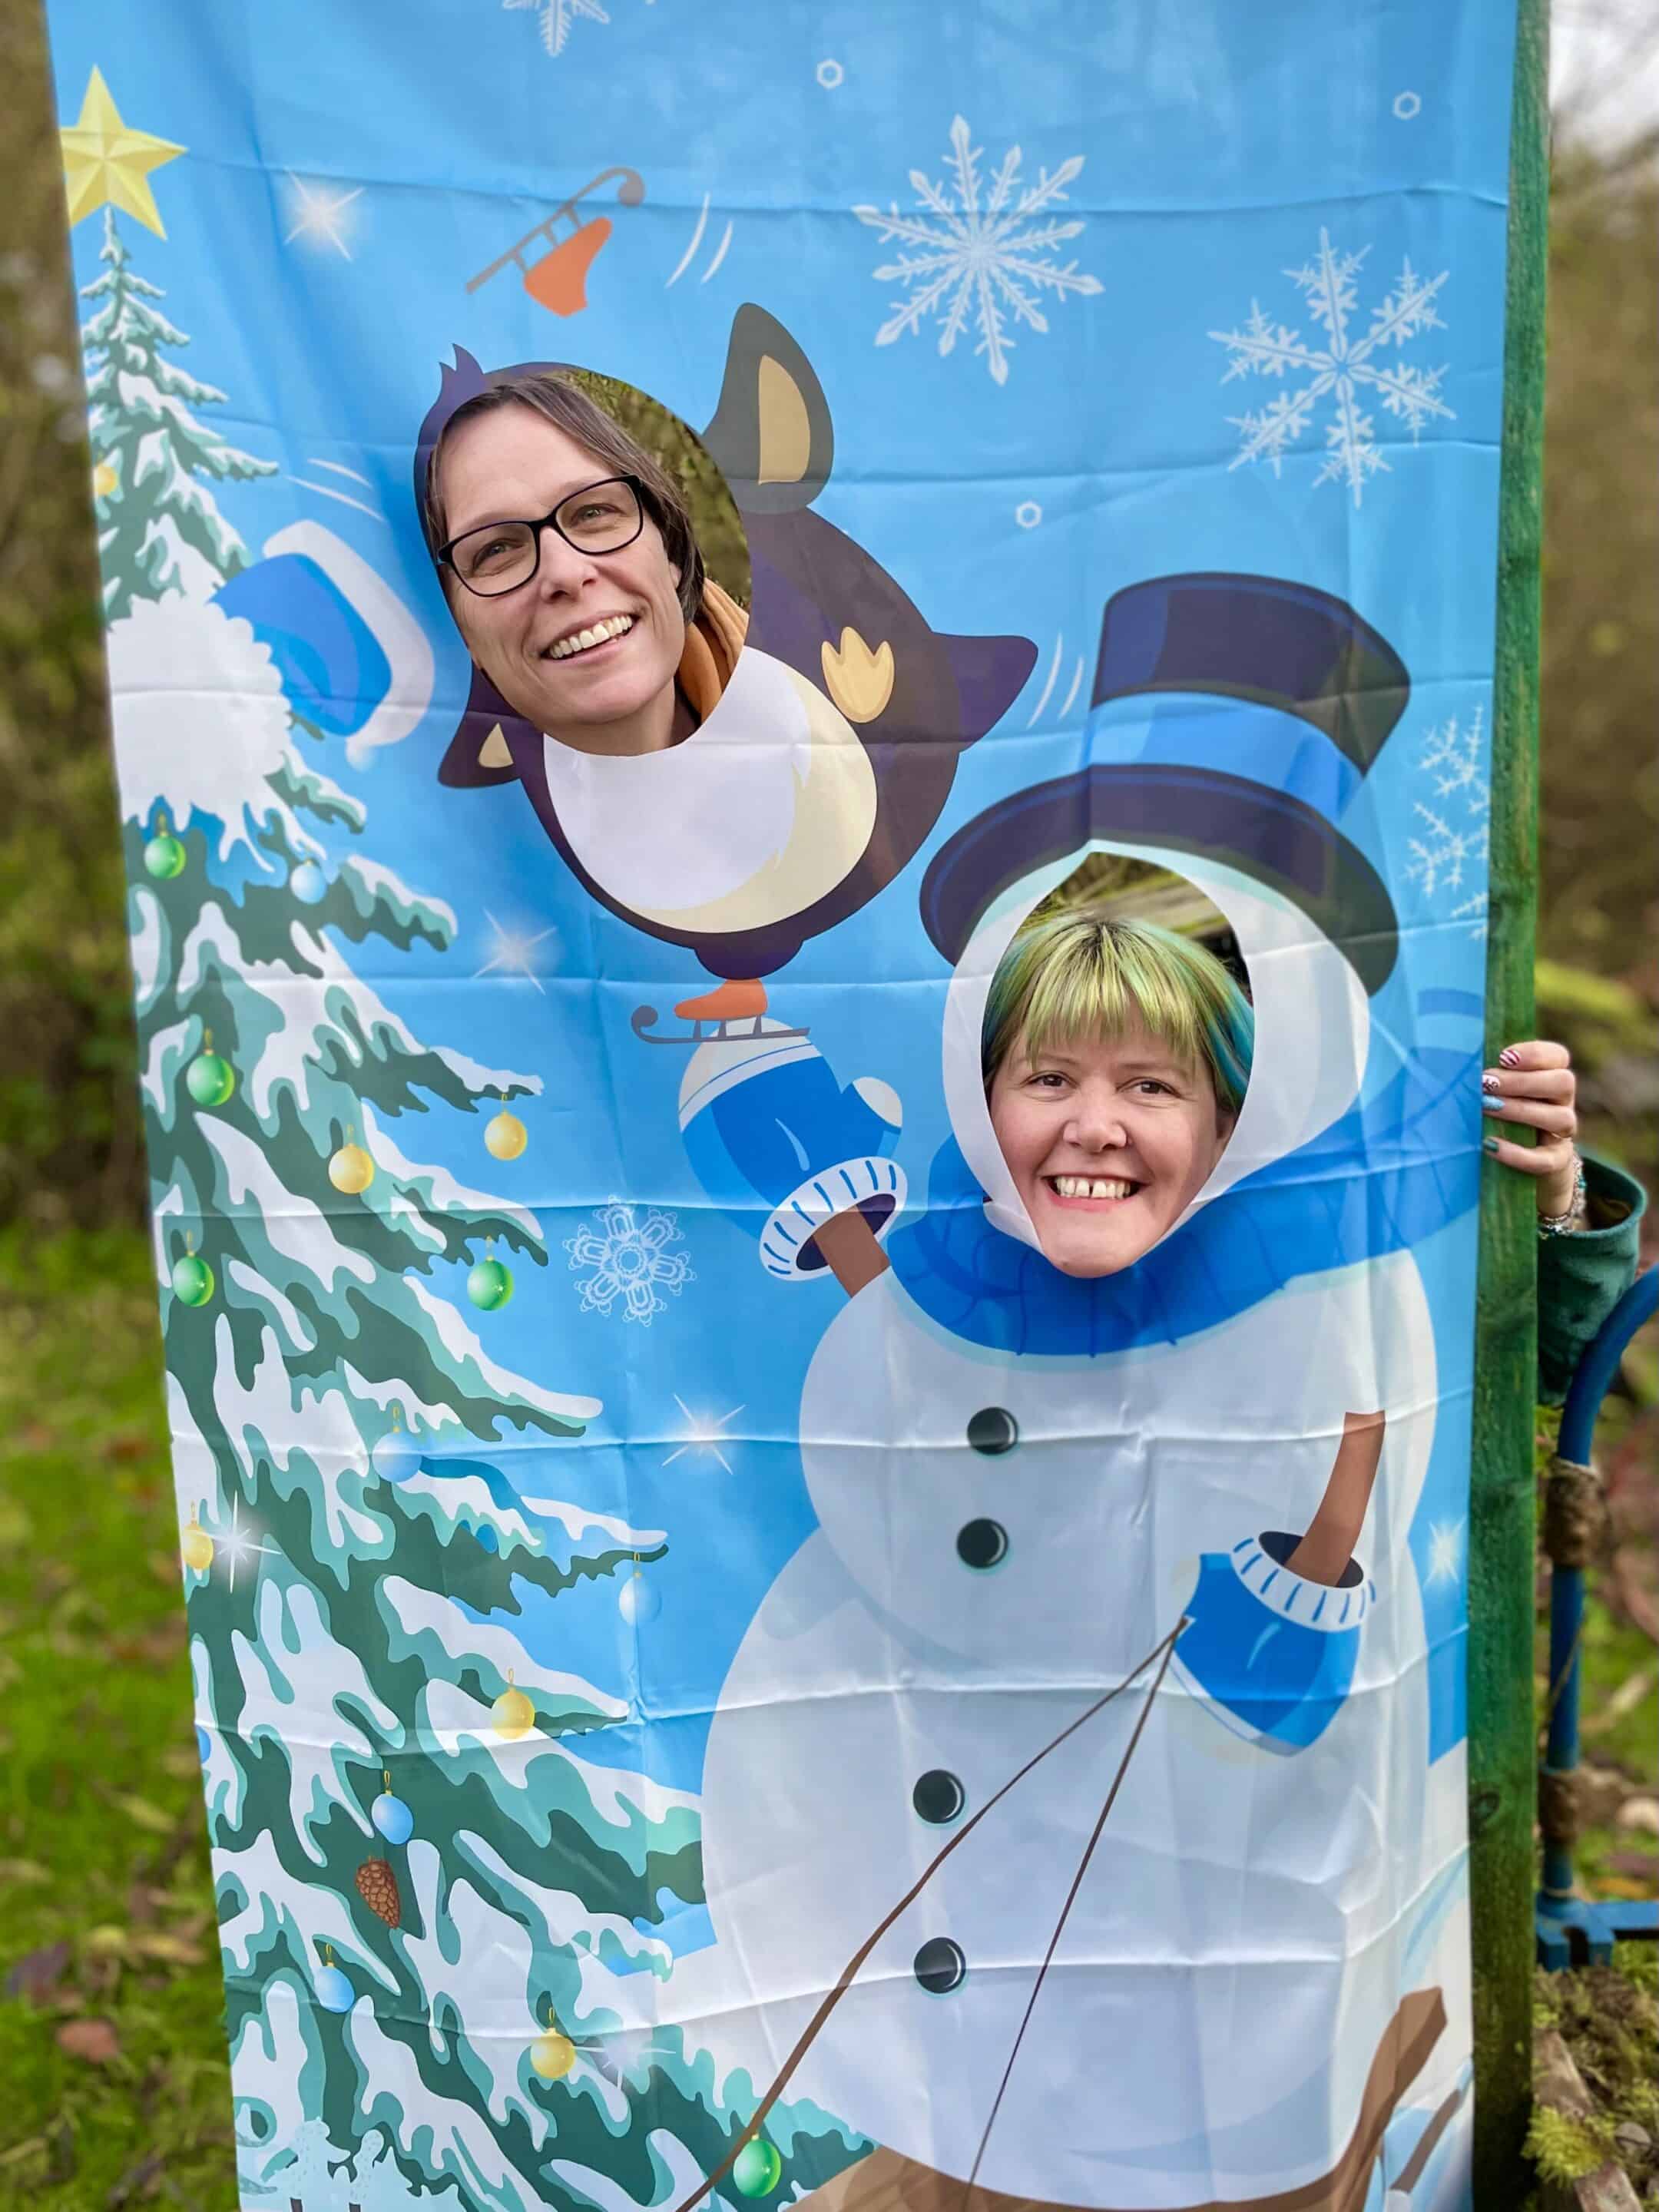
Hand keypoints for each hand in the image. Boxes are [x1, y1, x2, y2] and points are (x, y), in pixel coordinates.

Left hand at [1482, 1040, 1578, 1216]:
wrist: (1514, 1163)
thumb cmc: (1496, 1113)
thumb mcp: (1494, 1091)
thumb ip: (1488, 1075)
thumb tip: (1458, 1059)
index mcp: (1551, 1076)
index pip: (1558, 1056)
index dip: (1535, 1054)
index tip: (1504, 1057)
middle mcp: (1562, 1102)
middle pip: (1564, 1083)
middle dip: (1522, 1081)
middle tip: (1487, 1083)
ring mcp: (1562, 1133)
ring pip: (1561, 1118)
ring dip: (1520, 1110)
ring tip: (1486, 1108)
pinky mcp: (1556, 1161)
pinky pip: (1545, 1160)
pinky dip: (1517, 1153)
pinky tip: (1490, 1144)